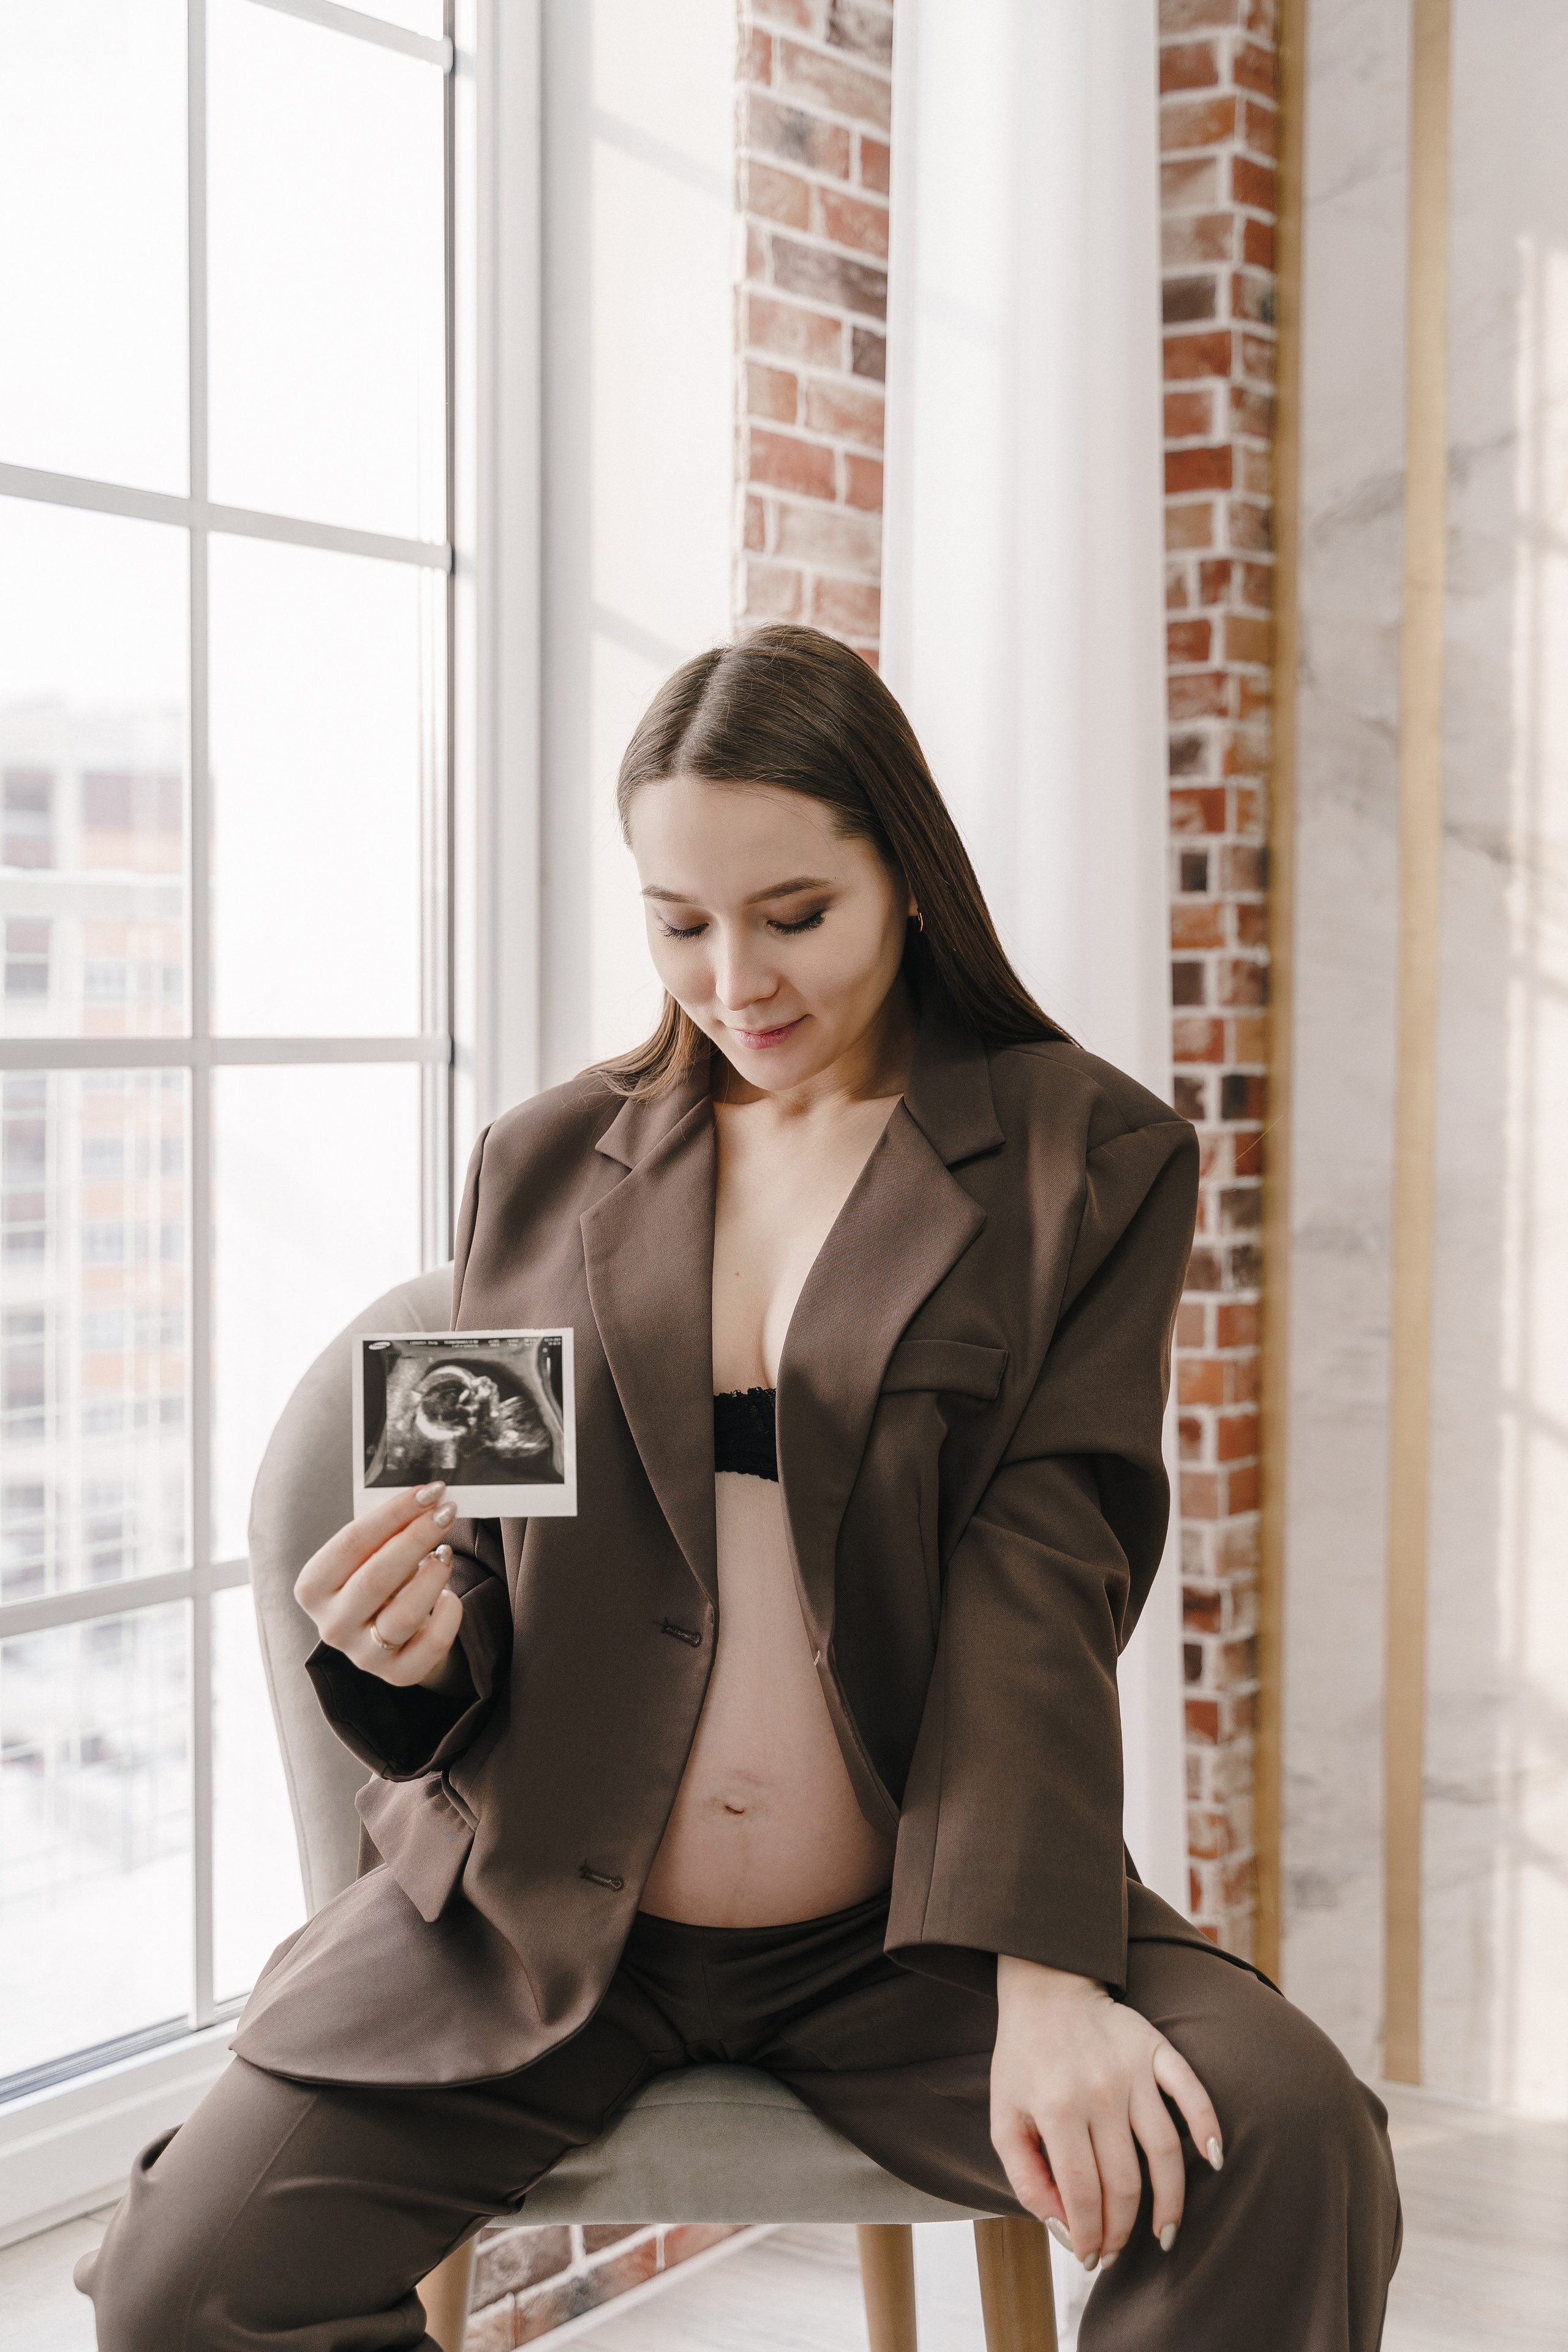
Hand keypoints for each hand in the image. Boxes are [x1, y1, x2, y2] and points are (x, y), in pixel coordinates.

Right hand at [293, 1485, 467, 1692]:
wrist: (384, 1634)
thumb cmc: (377, 1579)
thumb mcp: (367, 1555)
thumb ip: (384, 1531)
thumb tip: (426, 1498)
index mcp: (313, 1587)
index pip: (351, 1543)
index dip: (394, 1513)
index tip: (429, 1491)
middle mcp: (332, 1625)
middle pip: (377, 1577)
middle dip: (418, 1538)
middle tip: (447, 1511)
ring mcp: (363, 1654)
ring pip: (404, 1615)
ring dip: (433, 1576)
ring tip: (446, 1554)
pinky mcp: (396, 1674)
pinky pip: (431, 1645)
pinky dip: (448, 1615)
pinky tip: (449, 1596)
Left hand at [990, 1955, 1222, 2268]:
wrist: (1045, 1987)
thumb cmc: (1022, 2060)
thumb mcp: (1004, 2118)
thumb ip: (1026, 2177)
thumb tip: (1063, 2228)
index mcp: (1056, 2109)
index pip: (1082, 2193)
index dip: (1089, 2235)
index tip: (1091, 2258)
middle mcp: (1098, 2091)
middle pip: (1125, 2181)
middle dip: (1123, 2230)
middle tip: (1119, 2252)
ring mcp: (1132, 2070)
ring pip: (1164, 2151)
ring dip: (1170, 2202)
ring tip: (1165, 2234)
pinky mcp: (1157, 2049)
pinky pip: (1192, 2093)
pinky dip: (1207, 2127)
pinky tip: (1213, 2160)